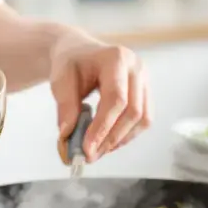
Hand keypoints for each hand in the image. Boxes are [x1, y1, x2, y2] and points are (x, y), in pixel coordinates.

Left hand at [49, 32, 149, 162]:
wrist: (79, 51)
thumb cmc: (70, 63)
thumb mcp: (60, 79)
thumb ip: (65, 106)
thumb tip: (68, 135)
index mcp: (116, 58)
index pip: (116, 99)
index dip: (103, 127)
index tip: (86, 148)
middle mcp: (136, 67)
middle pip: (133, 111)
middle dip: (111, 138)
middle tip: (90, 155)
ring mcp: (145, 79)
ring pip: (142, 119)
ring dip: (120, 139)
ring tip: (97, 151)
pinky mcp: (146, 92)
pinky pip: (143, 120)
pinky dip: (126, 134)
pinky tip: (108, 141)